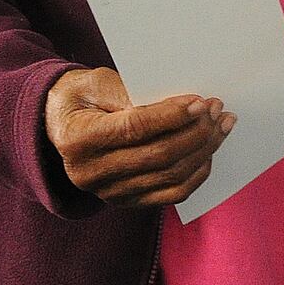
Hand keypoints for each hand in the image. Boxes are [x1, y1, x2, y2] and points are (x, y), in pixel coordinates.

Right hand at [44, 67, 235, 207]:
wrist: (61, 126)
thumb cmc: (83, 97)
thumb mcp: (97, 83)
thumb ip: (131, 92)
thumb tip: (179, 104)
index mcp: (79, 139)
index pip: (135, 128)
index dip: (172, 116)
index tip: (200, 103)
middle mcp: (91, 173)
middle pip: (158, 156)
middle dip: (196, 131)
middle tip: (217, 109)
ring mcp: (109, 193)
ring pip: (171, 176)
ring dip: (204, 149)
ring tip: (221, 124)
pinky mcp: (128, 201)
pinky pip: (172, 194)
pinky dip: (197, 172)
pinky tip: (210, 150)